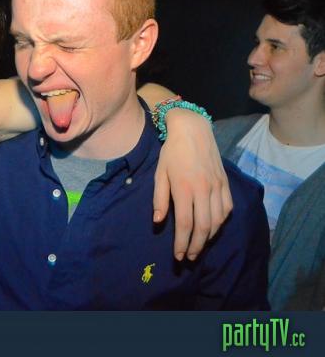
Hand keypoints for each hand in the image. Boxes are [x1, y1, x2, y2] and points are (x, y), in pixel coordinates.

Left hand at [153, 109, 232, 260]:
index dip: (182, 243)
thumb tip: (159, 221)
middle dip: (196, 246)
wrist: (193, 130)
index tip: (178, 255)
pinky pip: (227, 208)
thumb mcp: (159, 173)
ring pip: (217, 220)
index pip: (185, 224)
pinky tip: (212, 228)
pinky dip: (221, 222)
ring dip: (208, 237)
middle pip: (203, 227)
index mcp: (184, 188)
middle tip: (190, 257)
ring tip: (199, 245)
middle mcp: (203, 190)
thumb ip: (159, 198)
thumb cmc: (171, 152)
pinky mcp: (225, 183)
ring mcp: (217, 186)